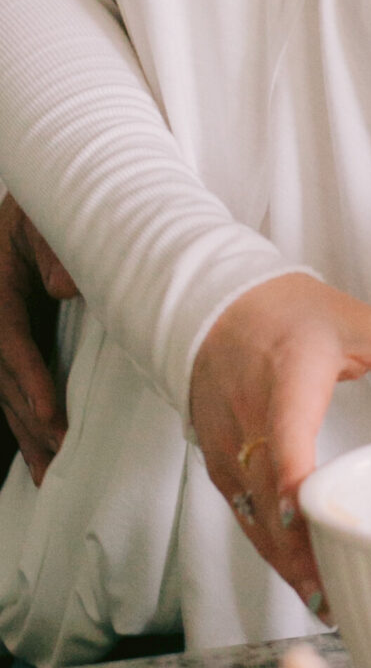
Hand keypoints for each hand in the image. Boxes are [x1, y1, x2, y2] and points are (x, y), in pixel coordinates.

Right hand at [0, 197, 78, 482]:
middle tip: (61, 453)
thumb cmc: (49, 204)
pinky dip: (25, 418)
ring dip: (26, 432)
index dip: (30, 378)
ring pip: (3, 390)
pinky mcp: (10, 337)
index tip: (51, 414)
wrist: (43, 192)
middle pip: (2, 376)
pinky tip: (41, 454)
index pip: (8, 338)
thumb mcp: (48, 214)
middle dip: (30, 417)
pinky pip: (10, 385)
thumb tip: (67, 287)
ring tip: (48, 475)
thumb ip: (56, 247)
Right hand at [189, 273, 370, 613]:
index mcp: (289, 380)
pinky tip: (302, 576)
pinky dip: (271, 548)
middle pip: (270, 496)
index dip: (296, 484)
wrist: (217, 304)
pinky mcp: (218, 464)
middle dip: (300, 550)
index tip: (310, 521)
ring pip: (253, 516)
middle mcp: (250, 418)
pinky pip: (244, 514)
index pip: (287, 437)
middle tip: (339, 595)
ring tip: (328, 603)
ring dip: (286, 561)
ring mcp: (227, 446)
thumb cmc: (292, 315)